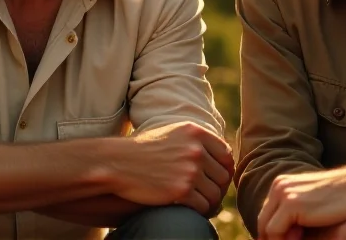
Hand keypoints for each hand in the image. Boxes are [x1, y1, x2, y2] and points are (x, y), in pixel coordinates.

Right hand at [113, 121, 233, 214]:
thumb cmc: (145, 149)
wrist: (119, 162)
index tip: (217, 178)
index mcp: (196, 133)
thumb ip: (198, 141)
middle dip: (217, 188)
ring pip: (215, 194)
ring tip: (201, 204)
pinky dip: (200, 211)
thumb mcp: (174, 133)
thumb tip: (226, 156)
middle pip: (222, 176)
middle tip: (208, 195)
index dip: (224, 169)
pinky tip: (191, 210)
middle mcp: (196, 149)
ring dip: (209, 202)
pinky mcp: (181, 190)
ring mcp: (189, 170)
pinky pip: (203, 206)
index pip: (226, 154)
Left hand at [258, 160, 345, 239]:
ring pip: (266, 229)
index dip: (274, 235)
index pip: (267, 215)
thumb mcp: (312, 204)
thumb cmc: (343, 198)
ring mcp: (283, 194)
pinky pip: (274, 232)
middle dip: (274, 239)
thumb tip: (282, 235)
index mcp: (282, 184)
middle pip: (263, 222)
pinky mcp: (291, 204)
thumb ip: (295, 215)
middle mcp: (279, 186)